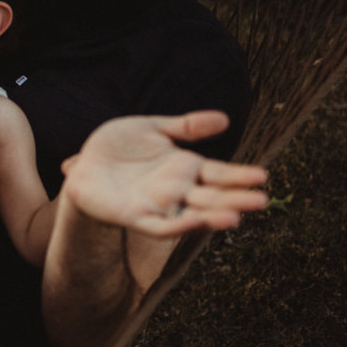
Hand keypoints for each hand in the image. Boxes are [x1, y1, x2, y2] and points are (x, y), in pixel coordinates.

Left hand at [59, 111, 268, 237]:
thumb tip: (225, 119)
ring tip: (235, 218)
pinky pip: (162, 227)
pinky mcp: (137, 217)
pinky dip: (179, 226)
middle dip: (236, 199)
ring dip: (213, 217)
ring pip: (193, 215)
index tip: (262, 176)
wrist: (84, 163)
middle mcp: (178, 190)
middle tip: (262, 200)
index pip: (219, 174)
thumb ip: (186, 126)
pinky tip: (196, 222)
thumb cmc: (117, 146)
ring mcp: (159, 205)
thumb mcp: (152, 127)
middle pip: (213, 197)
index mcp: (185, 167)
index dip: (239, 176)